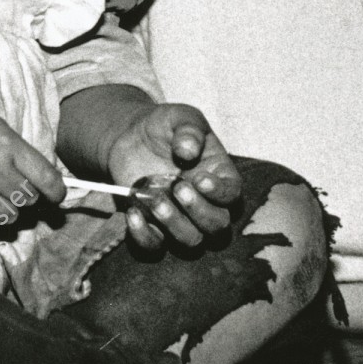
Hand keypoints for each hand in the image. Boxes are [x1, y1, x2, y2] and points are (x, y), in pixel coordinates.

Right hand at [0, 103, 64, 235]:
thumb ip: (19, 150)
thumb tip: (45, 180)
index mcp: (5, 146)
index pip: (48, 180)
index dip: (57, 193)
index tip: (55, 197)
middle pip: (29, 201)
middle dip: (23, 196)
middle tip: (8, 187)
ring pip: (10, 218)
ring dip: (3, 210)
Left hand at [105, 103, 241, 248]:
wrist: (130, 136)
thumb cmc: (164, 126)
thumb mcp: (179, 117)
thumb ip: (189, 129)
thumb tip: (188, 150)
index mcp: (219, 176)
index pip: (232, 194)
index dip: (220, 192)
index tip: (200, 179)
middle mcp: (205, 203)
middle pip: (217, 226)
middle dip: (199, 211)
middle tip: (178, 188)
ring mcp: (180, 218)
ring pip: (191, 241)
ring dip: (174, 225)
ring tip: (155, 201)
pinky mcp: (154, 226)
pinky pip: (154, 246)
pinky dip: (144, 236)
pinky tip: (132, 214)